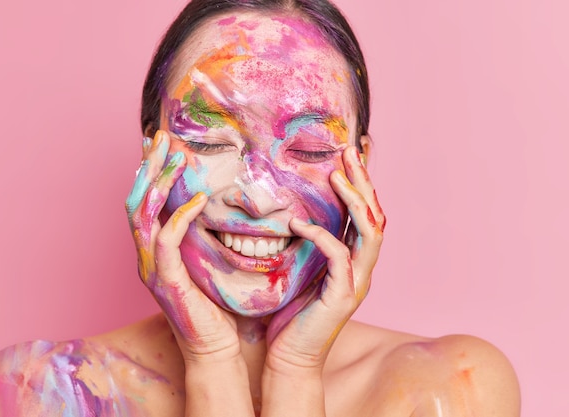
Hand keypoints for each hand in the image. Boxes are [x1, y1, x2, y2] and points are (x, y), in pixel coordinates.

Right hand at [125, 130, 240, 362]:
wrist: (215, 347)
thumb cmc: (214, 307)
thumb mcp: (204, 262)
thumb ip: (198, 236)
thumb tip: (209, 206)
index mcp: (153, 251)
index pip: (142, 203)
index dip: (147, 171)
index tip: (158, 144)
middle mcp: (146, 257)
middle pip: (135, 201)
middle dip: (147, 166)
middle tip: (160, 136)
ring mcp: (151, 269)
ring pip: (143, 215)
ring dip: (158, 182)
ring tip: (175, 157)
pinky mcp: (166, 281)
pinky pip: (167, 240)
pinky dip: (180, 215)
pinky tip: (199, 199)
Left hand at [265, 145, 385, 371]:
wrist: (290, 357)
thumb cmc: (291, 314)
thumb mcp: (302, 270)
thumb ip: (309, 244)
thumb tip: (295, 210)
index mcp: (353, 260)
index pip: (365, 213)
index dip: (362, 183)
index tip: (351, 153)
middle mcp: (361, 268)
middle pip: (376, 216)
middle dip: (364, 181)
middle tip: (350, 151)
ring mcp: (356, 283)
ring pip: (370, 233)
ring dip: (355, 202)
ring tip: (336, 176)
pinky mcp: (342, 297)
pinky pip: (338, 257)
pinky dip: (321, 236)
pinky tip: (299, 223)